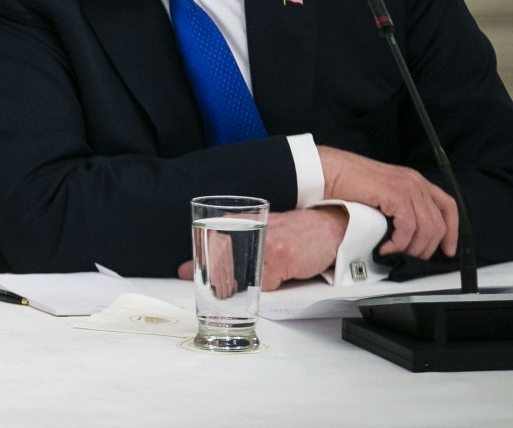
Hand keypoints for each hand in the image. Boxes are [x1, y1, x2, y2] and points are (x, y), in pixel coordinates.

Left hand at [175, 209, 346, 291]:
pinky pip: (265, 283)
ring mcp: (265, 246)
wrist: (330, 225)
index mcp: (244, 220)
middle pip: (221, 259)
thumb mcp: (266, 226)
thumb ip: (244, 238)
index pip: (212, 239)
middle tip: (203, 287)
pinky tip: (271, 283)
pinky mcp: (281, 259)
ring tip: (230, 293)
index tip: (182, 271)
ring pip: (240, 274)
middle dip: (210, 276)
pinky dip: (265, 288)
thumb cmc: (297, 229)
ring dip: (233, 287)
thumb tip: (218, 258)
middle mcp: (251, 230)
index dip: (196, 259)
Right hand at [318, 145, 457, 259]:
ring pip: (426, 229)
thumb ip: (400, 206)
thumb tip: (411, 233)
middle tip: (410, 257)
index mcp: (415, 181)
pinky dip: (399, 244)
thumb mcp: (384, 192)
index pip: (448, 207)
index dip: (453, 231)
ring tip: (395, 253)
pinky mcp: (395, 194)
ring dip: (411, 248)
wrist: (329, 171)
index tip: (448, 250)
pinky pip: (408, 228)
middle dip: (427, 247)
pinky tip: (386, 247)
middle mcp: (415, 182)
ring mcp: (406, 187)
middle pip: (439, 223)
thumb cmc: (348, 182)